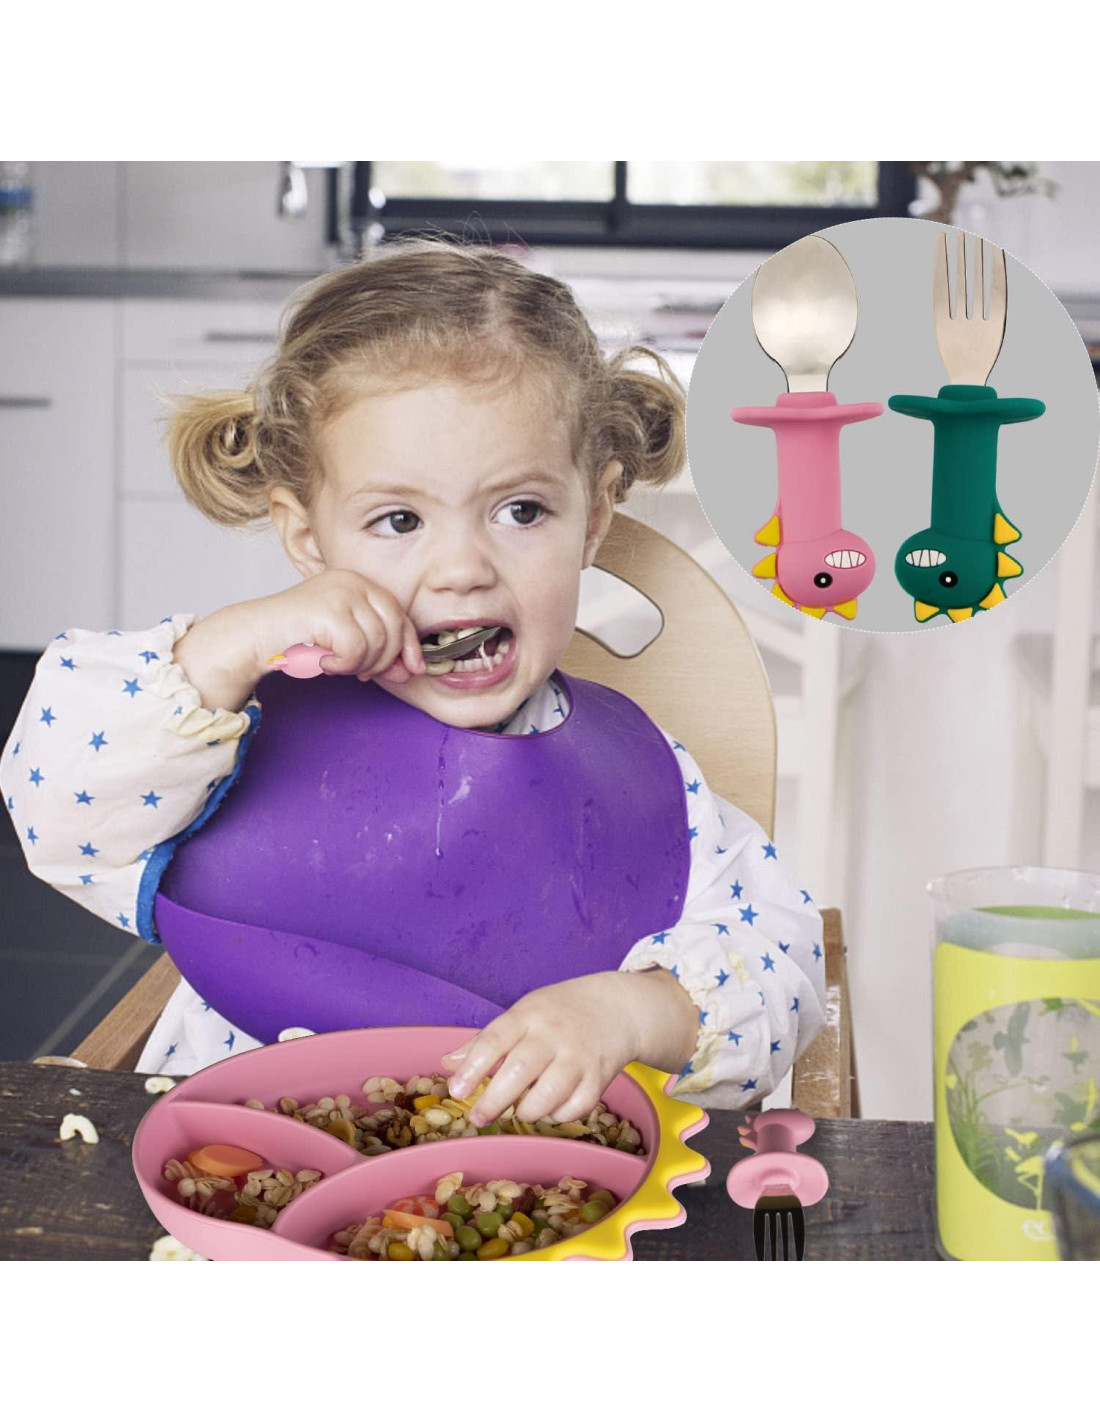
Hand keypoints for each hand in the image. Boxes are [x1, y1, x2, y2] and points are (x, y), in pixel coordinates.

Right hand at [247, 567, 425, 685]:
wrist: (256, 634)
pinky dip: (342, 666)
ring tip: (336, 665)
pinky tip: (324, 662)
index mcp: (359, 582)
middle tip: (361, 674)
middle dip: (383, 660)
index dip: (409, 645)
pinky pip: (355, 650)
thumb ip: (378, 651)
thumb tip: (410, 671)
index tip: (412, 669)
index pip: (399, 613)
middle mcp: (353, 581)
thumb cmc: (299, 638)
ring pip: (377, 642)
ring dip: (358, 665)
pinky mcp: (330, 610)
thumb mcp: (347, 640)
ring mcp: (341, 593)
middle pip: (394, 627)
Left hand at [441, 968, 697, 1126]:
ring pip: (549, 1094)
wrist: (618, 1008)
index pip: (495, 1039)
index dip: (473, 1067)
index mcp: (529, 1015)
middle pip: (520, 1071)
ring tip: (520, 1109)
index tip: (456, 1090)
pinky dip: (559, 1114)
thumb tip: (447, 1063)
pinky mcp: (599, 1078)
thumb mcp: (522, 1014)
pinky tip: (552, 1107)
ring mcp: (579, 1057)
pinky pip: (576, 1108)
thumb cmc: (559, 1012)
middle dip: (495, 1100)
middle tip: (479, 1117)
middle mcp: (554, 1035)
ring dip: (528, 1110)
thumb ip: (486, 1040)